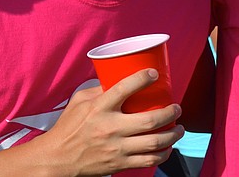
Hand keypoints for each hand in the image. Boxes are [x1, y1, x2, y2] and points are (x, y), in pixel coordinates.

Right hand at [38, 69, 182, 175]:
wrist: (59, 158)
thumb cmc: (69, 126)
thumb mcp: (79, 101)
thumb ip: (99, 90)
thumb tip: (117, 78)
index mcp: (99, 108)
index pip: (124, 88)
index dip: (142, 78)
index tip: (154, 74)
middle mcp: (110, 127)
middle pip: (149, 120)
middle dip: (170, 113)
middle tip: (177, 108)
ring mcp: (116, 148)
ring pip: (154, 142)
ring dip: (173, 135)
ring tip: (179, 128)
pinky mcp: (120, 164)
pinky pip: (148, 160)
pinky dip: (163, 154)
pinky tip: (167, 148)